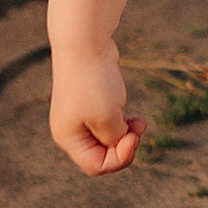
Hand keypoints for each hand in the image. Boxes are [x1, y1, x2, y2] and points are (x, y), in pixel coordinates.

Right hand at [48, 35, 147, 175]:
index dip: (120, 158)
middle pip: (102, 154)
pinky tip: (132, 114)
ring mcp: (78, 114)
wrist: (85, 42)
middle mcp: (70, 129)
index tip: (133, 136)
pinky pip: (108, 122)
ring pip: (107, 138)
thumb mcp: (108, 119)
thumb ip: (116, 141)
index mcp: (68, 138)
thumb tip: (119, 143)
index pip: (96, 166)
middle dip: (124, 145)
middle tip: (140, 128)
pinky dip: (122, 121)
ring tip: (139, 121)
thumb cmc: (95, 82)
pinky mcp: (89, 101)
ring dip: (126, 133)